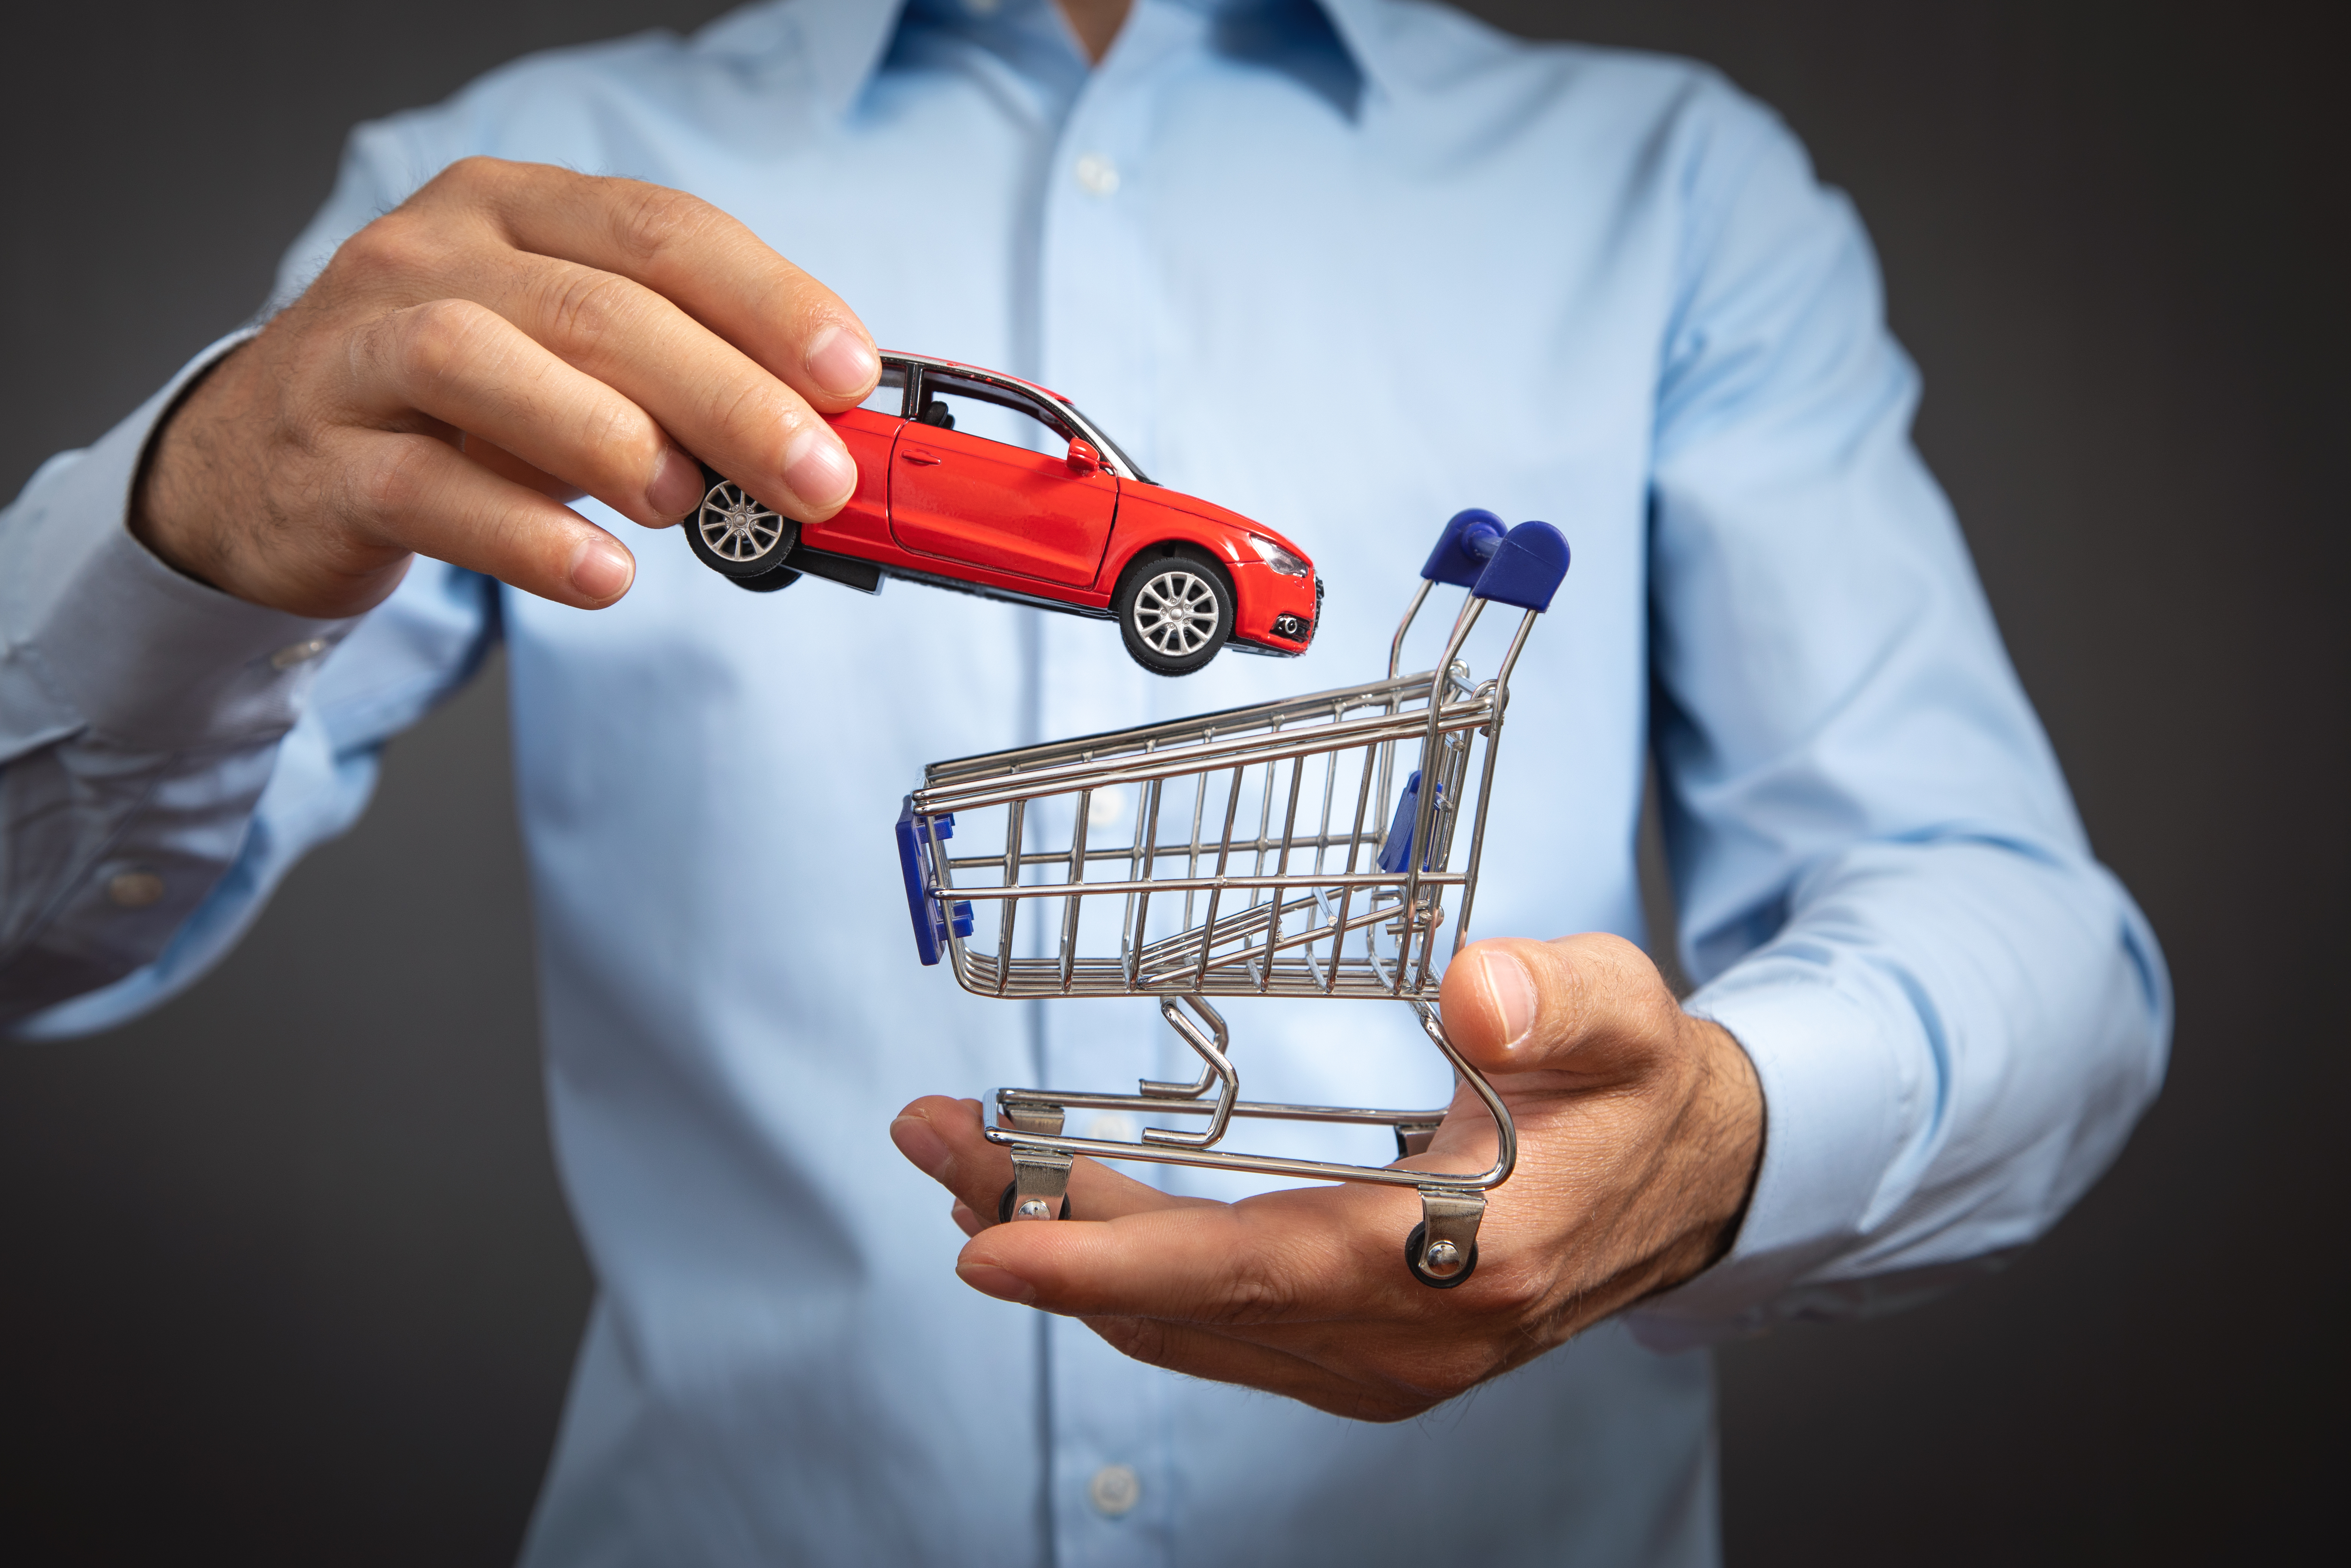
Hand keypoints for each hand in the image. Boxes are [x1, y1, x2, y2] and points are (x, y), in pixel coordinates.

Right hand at [134, 157, 880, 617]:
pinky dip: (525, 533)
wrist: (257, 468)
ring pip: (485, 361)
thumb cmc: (445, 411)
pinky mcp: (319, 462)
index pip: (659, 231)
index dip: (768, 300)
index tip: (850, 374)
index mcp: (509, 209)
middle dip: (727, 393)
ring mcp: (357, 352)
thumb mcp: (564, 365)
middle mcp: (427, 257)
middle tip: (813, 475)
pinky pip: (425, 489)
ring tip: (689, 506)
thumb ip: (674, 377)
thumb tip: (819, 430)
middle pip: (597, 305)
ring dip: (609, 436)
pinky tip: (600, 575)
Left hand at [888, 934, 1764, 1421]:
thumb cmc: (1640, 1090)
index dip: (1117, 1261)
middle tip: (932, 1147)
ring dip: (1071, 1253)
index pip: (1260, 1270)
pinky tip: (1070, 1221)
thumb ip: (1558, 996)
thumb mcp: (1627, 1013)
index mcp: (1471, 1258)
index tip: (992, 1239)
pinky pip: (1217, 1328)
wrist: (1690, 1184)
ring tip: (969, 1169)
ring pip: (1190, 1324)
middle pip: (1192, 1302)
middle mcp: (1414, 1337)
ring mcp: (1385, 1360)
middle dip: (1047, 1233)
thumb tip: (1473, 989)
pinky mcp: (1364, 1353)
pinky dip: (1129, 1277)